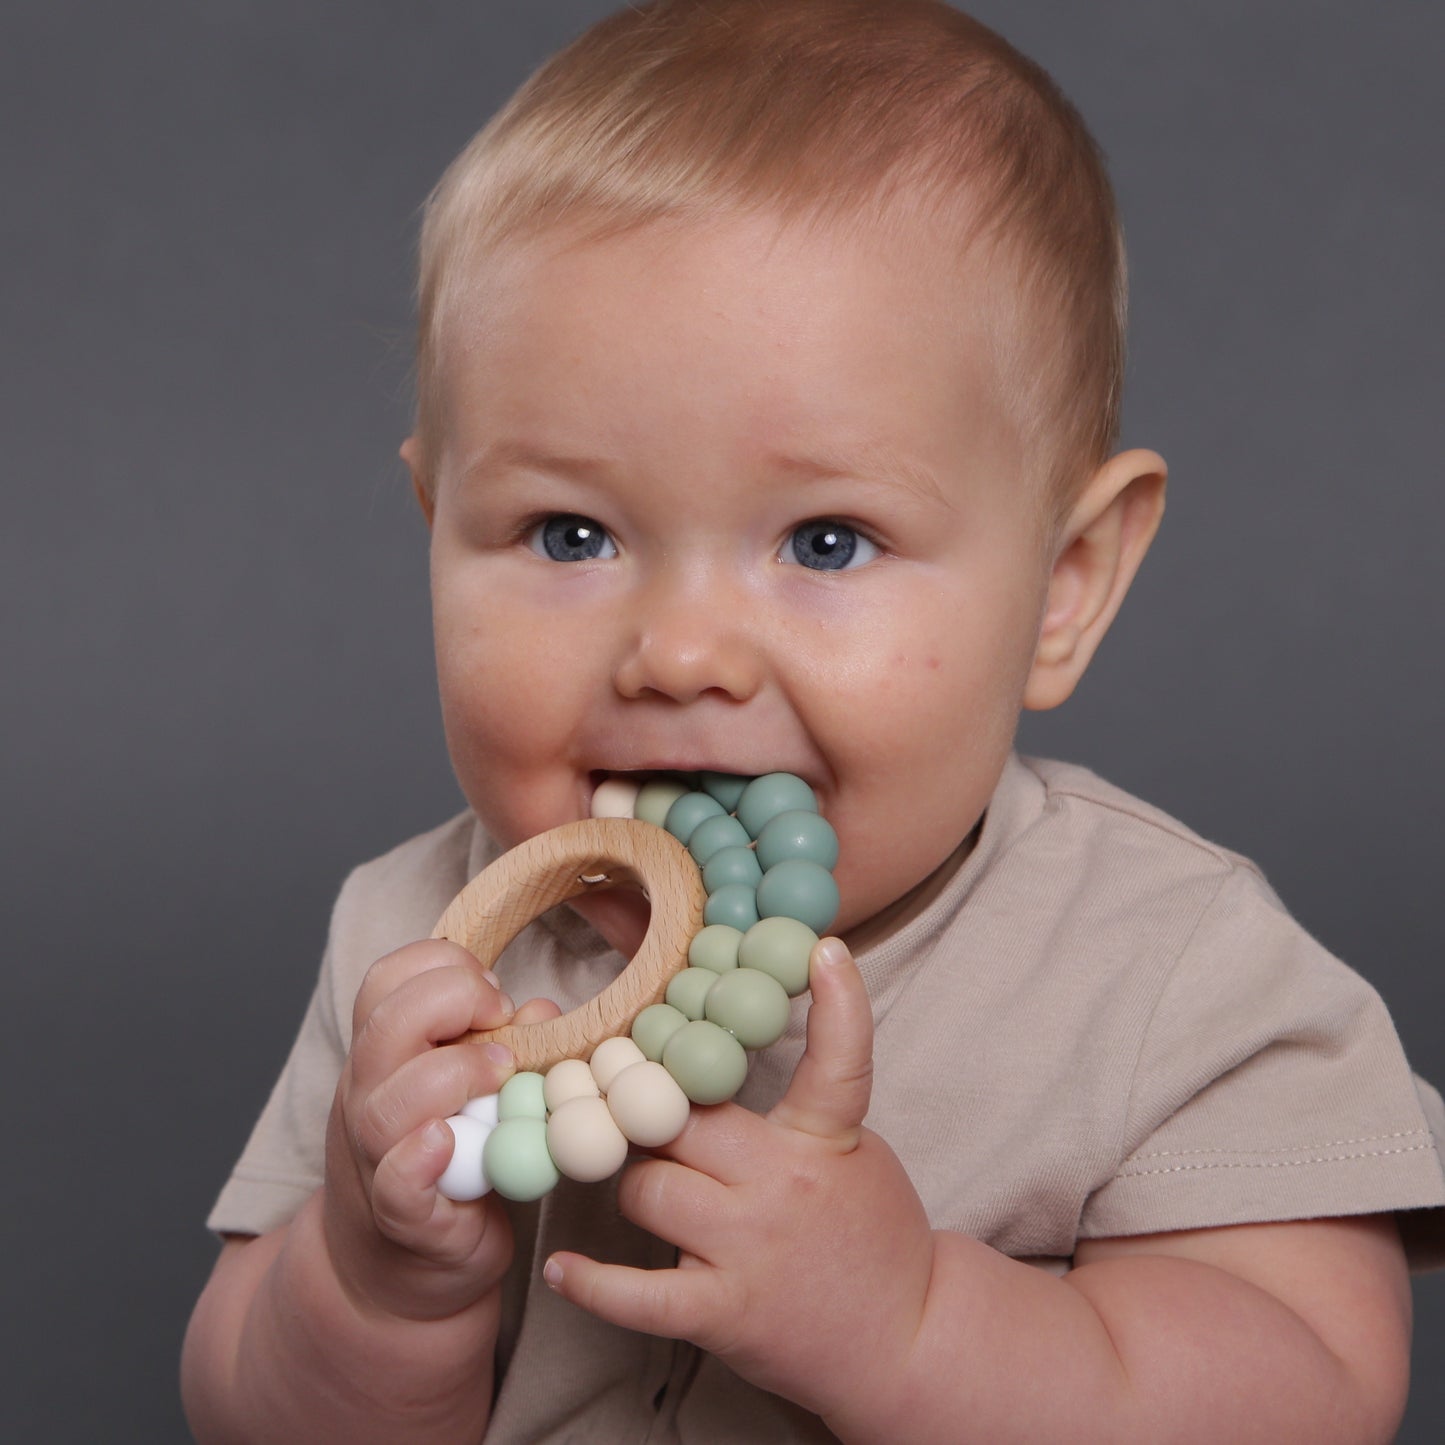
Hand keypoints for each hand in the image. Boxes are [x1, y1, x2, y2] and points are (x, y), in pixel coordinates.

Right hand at [322, 939, 559, 1321]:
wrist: (395, 1274)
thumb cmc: (446, 1166)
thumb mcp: (473, 1092)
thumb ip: (504, 1045)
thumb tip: (544, 1011)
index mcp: (384, 1055)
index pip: (389, 979)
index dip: (444, 965)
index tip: (494, 992)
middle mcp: (367, 1096)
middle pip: (386, 1023)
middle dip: (453, 1001)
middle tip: (503, 1021)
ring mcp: (374, 1158)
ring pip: (387, 1102)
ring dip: (453, 1075)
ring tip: (501, 1078)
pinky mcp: (398, 1216)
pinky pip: (395, 1180)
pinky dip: (419, 1157)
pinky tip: (448, 1141)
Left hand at [542, 938, 934, 1420]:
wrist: (907, 1342)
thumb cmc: (874, 1236)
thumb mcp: (853, 1153)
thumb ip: (801, 1106)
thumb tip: (722, 1051)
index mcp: (826, 1140)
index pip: (839, 1061)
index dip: (839, 1003)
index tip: (823, 950)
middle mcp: (784, 1186)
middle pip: (682, 1117)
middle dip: (646, 1107)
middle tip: (625, 1099)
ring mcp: (749, 1249)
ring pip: (645, 1188)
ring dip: (631, 1181)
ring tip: (635, 1179)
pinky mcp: (722, 1312)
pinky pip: (637, 1295)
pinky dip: (592, 1283)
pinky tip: (560, 1266)